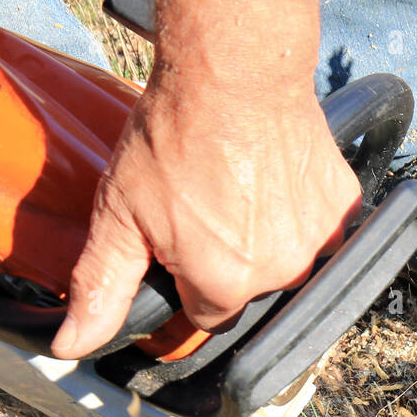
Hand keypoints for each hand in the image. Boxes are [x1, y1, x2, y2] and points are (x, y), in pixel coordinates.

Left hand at [51, 0, 359, 359]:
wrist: (235, 70)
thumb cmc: (175, 135)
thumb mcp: (119, 215)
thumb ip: (102, 286)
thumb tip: (74, 345)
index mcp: (223, 286)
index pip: (207, 316)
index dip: (189, 283)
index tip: (180, 247)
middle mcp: (278, 274)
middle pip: (248, 292)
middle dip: (227, 263)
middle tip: (207, 207)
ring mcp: (318, 243)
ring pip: (286, 265)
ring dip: (267, 242)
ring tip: (241, 192)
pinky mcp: (342, 210)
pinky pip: (321, 233)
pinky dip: (299, 216)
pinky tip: (274, 182)